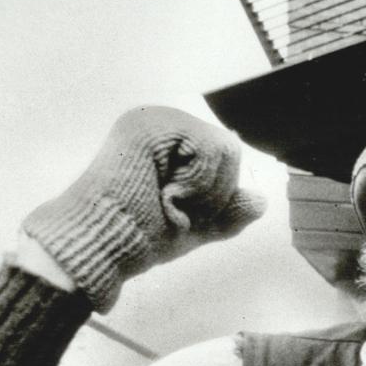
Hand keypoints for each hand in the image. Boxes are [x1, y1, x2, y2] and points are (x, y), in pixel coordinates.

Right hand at [24, 107, 265, 308]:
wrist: (104, 248)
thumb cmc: (139, 238)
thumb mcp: (197, 227)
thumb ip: (229, 213)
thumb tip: (261, 200)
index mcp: (170, 140)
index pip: (228, 156)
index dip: (217, 194)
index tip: (177, 210)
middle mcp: (162, 121)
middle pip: (231, 150)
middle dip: (213, 193)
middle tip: (171, 207)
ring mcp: (154, 118)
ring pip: (226, 148)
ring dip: (204, 192)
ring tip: (165, 201)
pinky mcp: (150, 125)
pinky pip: (211, 149)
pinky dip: (198, 185)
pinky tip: (164, 194)